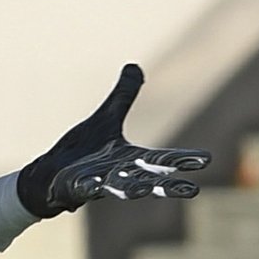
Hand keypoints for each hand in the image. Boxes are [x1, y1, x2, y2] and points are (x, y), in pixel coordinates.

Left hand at [15, 64, 208, 217]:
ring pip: (118, 188)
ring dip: (130, 190)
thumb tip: (134, 66)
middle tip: (192, 191)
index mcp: (130, 159)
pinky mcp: (76, 187)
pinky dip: (88, 186)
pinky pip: (84, 188)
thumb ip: (123, 96)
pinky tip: (92, 186)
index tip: (206, 159)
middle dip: (168, 185)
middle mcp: (119, 174)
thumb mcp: (105, 118)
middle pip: (149, 180)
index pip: (162, 159)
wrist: (52, 174)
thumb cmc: (83, 151)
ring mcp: (98, 183)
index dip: (183, 159)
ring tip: (141, 192)